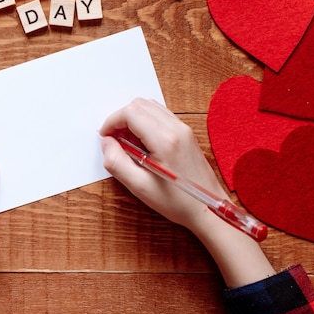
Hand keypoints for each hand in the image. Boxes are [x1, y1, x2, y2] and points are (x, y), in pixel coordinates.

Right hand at [100, 99, 274, 287]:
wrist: (208, 208)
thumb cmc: (177, 202)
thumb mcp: (140, 187)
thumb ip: (117, 162)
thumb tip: (107, 143)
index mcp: (165, 140)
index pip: (131, 112)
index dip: (112, 122)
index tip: (105, 138)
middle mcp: (176, 128)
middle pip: (140, 104)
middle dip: (121, 118)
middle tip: (114, 141)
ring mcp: (183, 129)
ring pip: (150, 106)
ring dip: (133, 119)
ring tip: (127, 143)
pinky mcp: (186, 133)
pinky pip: (161, 115)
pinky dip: (145, 122)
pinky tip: (142, 144)